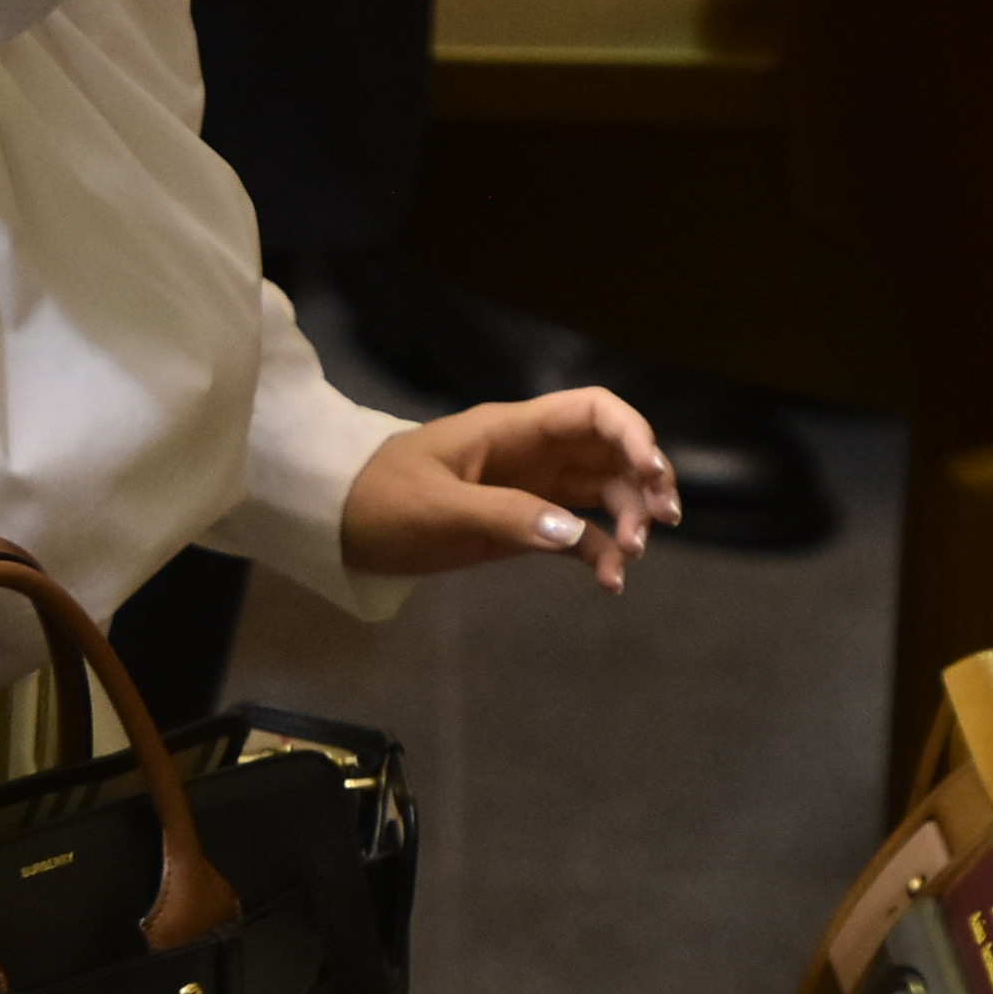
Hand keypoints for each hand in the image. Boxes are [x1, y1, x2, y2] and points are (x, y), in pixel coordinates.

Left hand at [340, 389, 678, 591]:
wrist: (335, 524)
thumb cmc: (378, 502)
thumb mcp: (439, 512)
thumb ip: (507, 518)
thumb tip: (575, 534)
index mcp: (511, 429)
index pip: (592, 410)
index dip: (633, 433)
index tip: (652, 474)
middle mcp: (529, 451)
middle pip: (609, 451)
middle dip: (642, 482)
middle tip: (657, 524)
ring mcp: (527, 486)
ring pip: (599, 491)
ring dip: (625, 519)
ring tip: (629, 559)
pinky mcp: (520, 522)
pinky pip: (574, 530)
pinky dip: (596, 552)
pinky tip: (609, 583)